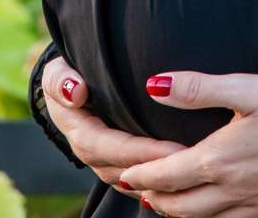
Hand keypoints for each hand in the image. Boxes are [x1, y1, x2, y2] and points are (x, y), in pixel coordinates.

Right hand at [39, 54, 197, 199]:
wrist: (70, 90)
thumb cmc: (67, 77)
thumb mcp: (57, 72)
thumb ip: (61, 80)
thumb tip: (76, 92)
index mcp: (80, 134)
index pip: (110, 147)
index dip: (141, 152)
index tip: (172, 150)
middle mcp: (95, 157)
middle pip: (128, 171)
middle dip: (161, 169)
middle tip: (196, 163)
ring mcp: (109, 167)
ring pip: (138, 184)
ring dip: (166, 181)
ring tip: (199, 173)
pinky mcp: (124, 169)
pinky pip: (144, 183)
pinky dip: (165, 185)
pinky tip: (191, 181)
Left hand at [114, 70, 257, 216]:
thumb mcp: (249, 88)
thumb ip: (198, 88)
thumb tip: (153, 85)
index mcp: (220, 160)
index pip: (167, 174)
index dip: (143, 175)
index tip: (126, 173)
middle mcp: (235, 192)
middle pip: (181, 207)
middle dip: (157, 200)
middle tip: (140, 192)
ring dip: (184, 214)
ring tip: (171, 207)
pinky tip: (225, 214)